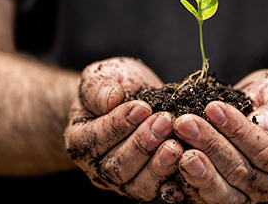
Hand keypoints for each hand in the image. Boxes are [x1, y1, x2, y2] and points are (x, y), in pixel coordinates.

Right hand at [63, 57, 184, 201]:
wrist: (135, 99)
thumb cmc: (116, 86)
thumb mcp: (102, 75)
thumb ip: (97, 86)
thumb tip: (109, 98)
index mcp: (80, 141)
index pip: (94, 140)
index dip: (118, 125)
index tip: (142, 107)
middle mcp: (99, 168)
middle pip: (116, 168)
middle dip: (142, 144)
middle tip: (164, 122)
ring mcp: (125, 182)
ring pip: (138, 186)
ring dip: (158, 166)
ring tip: (176, 144)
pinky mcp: (152, 186)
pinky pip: (162, 193)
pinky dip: (175, 184)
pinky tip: (187, 168)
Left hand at [174, 69, 267, 202]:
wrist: (265, 114)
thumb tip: (263, 122)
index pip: (265, 150)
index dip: (238, 131)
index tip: (213, 108)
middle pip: (240, 171)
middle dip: (210, 145)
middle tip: (185, 123)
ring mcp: (246, 195)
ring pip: (223, 192)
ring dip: (198, 171)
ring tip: (178, 150)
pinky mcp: (222, 197)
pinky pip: (203, 199)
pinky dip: (184, 189)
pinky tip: (169, 173)